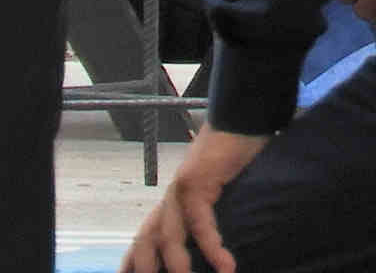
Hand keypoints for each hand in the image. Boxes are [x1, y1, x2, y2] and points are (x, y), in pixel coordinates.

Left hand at [122, 126, 268, 272]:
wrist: (242, 117)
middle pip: (146, 239)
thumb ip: (209, 212)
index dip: (134, 261)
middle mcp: (172, 197)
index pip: (146, 235)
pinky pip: (200, 222)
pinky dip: (212, 246)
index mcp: (173, 200)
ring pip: (168, 236)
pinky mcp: (197, 182)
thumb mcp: (219, 190)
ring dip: (177, 265)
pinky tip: (225, 265)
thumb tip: (217, 240)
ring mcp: (181, 189)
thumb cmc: (235, 153)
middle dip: (145, 266)